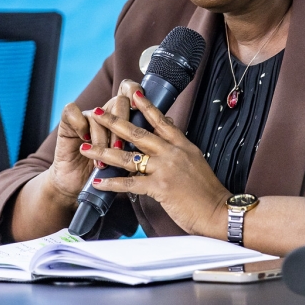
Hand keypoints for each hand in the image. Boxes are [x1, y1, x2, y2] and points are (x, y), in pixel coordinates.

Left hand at [80, 87, 231, 238]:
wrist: (218, 211)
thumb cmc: (207, 191)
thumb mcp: (196, 160)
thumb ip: (180, 147)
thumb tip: (170, 132)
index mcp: (182, 145)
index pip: (161, 120)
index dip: (145, 106)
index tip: (132, 93)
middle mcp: (172, 152)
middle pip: (137, 133)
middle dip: (114, 122)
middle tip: (97, 113)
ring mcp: (165, 168)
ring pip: (128, 157)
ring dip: (104, 152)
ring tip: (87, 148)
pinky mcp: (160, 187)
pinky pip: (130, 183)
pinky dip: (112, 183)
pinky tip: (98, 182)